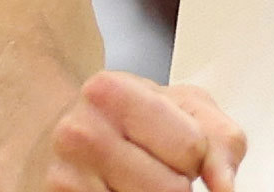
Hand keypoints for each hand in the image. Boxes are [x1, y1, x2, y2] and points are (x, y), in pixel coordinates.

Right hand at [42, 74, 244, 191]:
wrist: (48, 133)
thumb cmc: (120, 117)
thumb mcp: (179, 106)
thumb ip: (219, 139)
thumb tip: (225, 186)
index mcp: (111, 92)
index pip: (191, 148)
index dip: (194, 156)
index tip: (176, 149)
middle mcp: (80, 133)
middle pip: (172, 190)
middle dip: (174, 184)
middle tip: (151, 167)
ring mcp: (62, 179)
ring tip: (132, 179)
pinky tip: (113, 189)